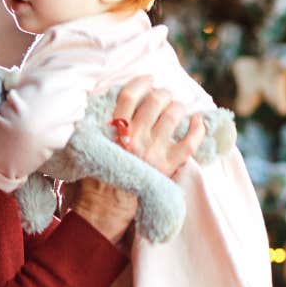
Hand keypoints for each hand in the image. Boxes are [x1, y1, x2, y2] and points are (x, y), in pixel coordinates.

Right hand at [69, 79, 203, 245]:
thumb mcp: (88, 146)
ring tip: (175, 107)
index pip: (129, 96)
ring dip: (177, 106)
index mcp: (113, 132)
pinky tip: (197, 120)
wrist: (106, 207)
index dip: (141, 83)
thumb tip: (108, 104)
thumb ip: (97, 125)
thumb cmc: (95, 175)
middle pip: (155, 101)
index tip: (148, 79)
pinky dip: (198, 128)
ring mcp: (154, 152)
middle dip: (162, 93)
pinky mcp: (168, 166)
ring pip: (174, 115)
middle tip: (162, 95)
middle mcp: (135, 138)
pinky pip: (191, 141)